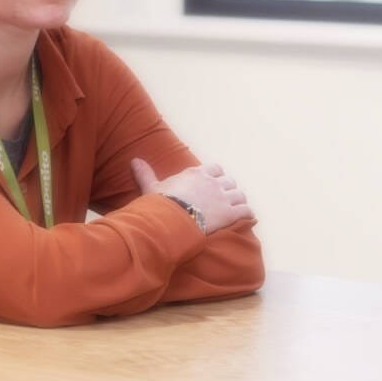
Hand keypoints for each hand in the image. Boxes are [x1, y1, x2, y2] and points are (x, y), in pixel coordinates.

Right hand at [130, 158, 253, 234]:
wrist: (171, 220)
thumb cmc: (161, 203)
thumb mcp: (152, 187)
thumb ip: (145, 173)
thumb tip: (134, 160)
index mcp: (197, 174)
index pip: (214, 169)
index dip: (216, 176)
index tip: (213, 183)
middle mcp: (213, 182)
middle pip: (229, 181)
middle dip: (229, 189)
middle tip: (225, 199)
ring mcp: (223, 197)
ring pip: (240, 195)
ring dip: (239, 201)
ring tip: (236, 208)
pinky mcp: (230, 213)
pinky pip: (246, 210)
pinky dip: (247, 213)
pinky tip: (246, 218)